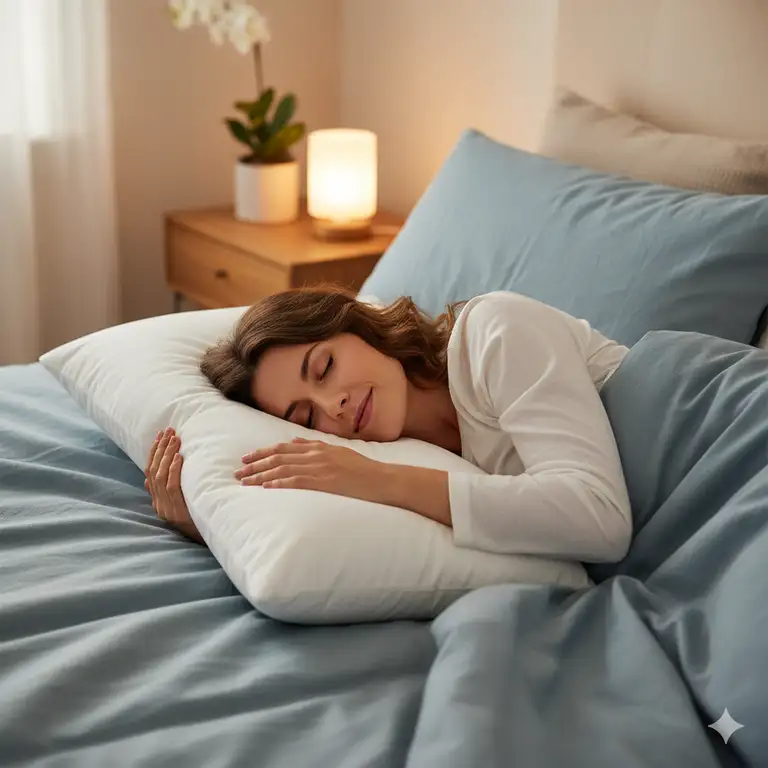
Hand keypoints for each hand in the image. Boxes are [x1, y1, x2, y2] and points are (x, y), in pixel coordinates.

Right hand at [145, 427, 202, 544]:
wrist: (209, 539)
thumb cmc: (200, 519)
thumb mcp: (181, 505)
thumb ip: (168, 491)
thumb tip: (150, 478)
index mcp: (157, 501)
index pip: (150, 471)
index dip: (154, 452)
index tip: (160, 435)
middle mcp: (159, 504)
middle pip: (154, 471)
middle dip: (160, 448)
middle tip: (168, 431)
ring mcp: (166, 508)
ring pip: (160, 476)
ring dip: (167, 455)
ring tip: (174, 439)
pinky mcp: (177, 511)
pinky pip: (172, 487)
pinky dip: (174, 470)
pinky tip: (179, 457)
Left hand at [235, 437, 389, 503]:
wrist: (383, 480)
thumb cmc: (363, 469)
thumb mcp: (339, 452)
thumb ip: (316, 447)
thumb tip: (294, 443)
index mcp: (318, 447)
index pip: (283, 448)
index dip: (262, 452)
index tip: (246, 458)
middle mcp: (316, 455)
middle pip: (278, 457)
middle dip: (255, 464)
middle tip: (237, 472)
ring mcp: (321, 468)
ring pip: (283, 469)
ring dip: (261, 475)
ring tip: (245, 482)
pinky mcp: (325, 482)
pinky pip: (297, 482)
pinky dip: (279, 484)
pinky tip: (266, 488)